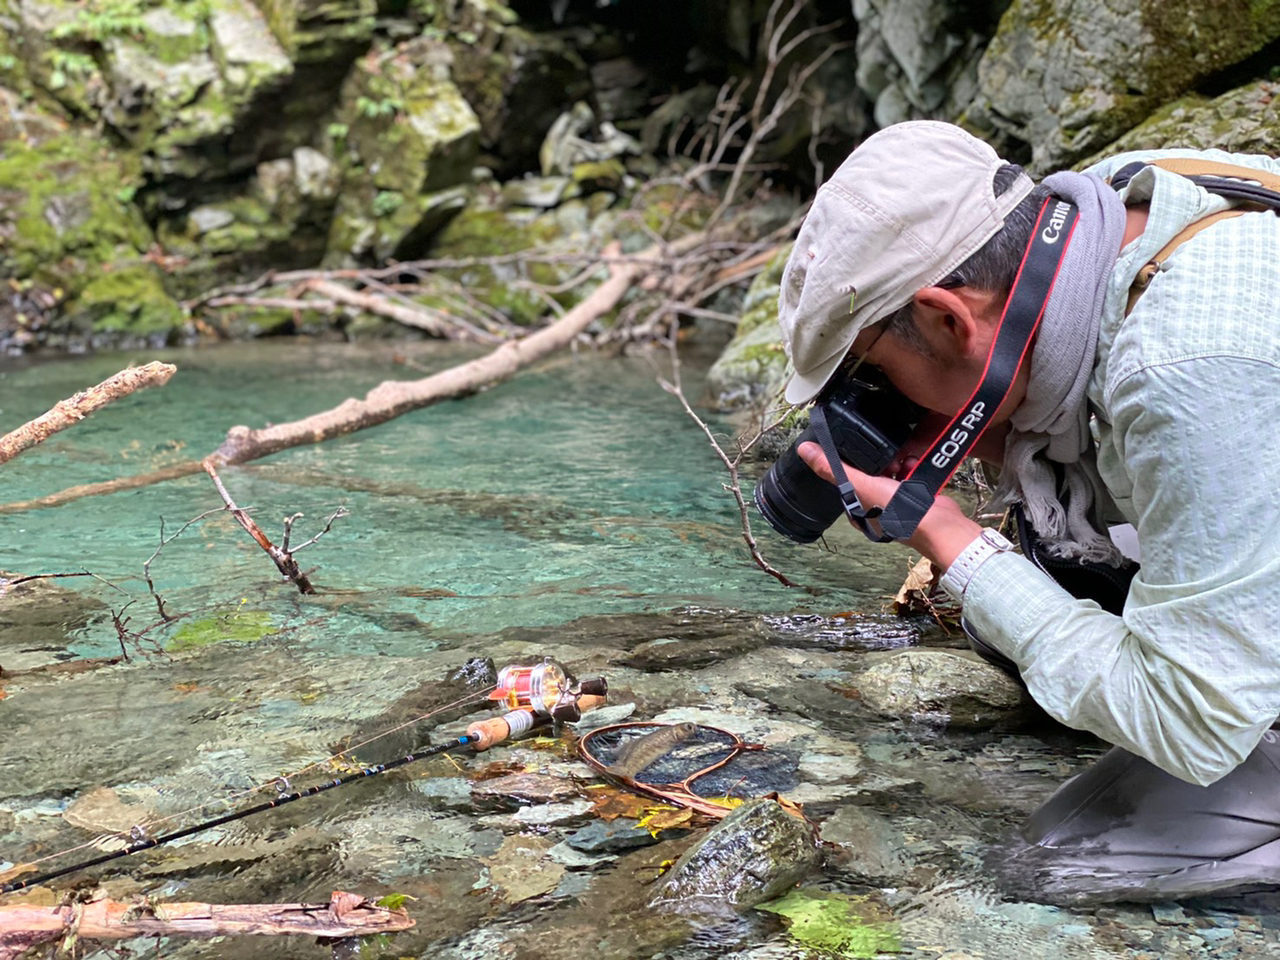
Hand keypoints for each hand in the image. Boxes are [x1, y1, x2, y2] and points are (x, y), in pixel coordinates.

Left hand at [796, 442, 982, 568]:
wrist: (940, 524)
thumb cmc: (900, 513)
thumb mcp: (861, 486)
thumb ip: (834, 469)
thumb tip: (804, 451)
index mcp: (857, 508)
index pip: (846, 479)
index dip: (851, 462)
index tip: (856, 449)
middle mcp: (875, 505)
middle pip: (870, 472)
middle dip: (878, 460)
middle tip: (885, 458)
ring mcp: (895, 501)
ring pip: (890, 471)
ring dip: (896, 462)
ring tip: (901, 463)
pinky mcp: (914, 495)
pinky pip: (908, 474)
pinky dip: (911, 467)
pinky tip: (913, 466)